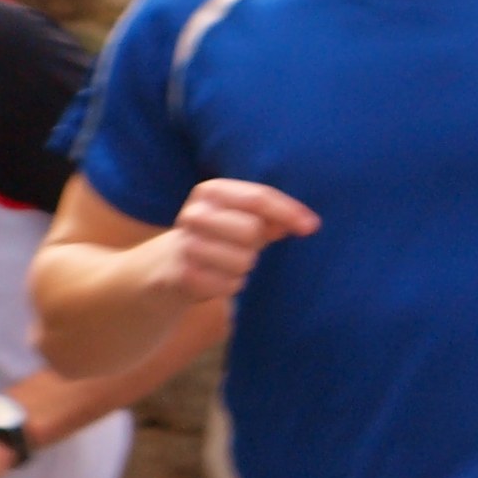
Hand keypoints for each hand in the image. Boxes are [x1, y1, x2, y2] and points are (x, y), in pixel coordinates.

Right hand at [159, 179, 316, 302]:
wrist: (165, 266)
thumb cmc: (218, 237)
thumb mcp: (242, 218)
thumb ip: (273, 216)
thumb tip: (306, 223)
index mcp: (210, 191)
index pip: (258, 197)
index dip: (289, 212)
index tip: (312, 226)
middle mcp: (194, 214)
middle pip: (251, 229)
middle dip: (256, 243)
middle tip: (243, 247)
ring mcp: (186, 245)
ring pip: (243, 260)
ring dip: (244, 267)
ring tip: (226, 263)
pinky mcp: (183, 275)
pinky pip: (230, 285)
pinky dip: (231, 285)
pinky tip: (216, 278)